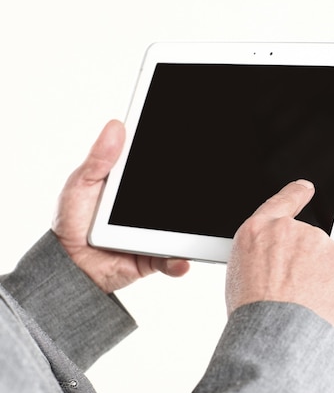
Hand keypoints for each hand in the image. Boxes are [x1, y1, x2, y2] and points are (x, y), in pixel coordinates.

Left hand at [52, 119, 189, 293]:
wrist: (68, 265)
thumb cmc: (72, 222)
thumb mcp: (81, 184)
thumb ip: (99, 159)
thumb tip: (117, 126)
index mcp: (134, 186)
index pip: (158, 167)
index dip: (176, 155)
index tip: (189, 143)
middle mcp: (149, 209)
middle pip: (179, 199)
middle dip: (193, 196)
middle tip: (207, 186)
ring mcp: (154, 234)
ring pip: (180, 229)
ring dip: (191, 230)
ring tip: (197, 228)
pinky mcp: (154, 259)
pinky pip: (172, 260)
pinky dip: (178, 261)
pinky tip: (180, 259)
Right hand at [226, 180, 333, 330]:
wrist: (277, 335)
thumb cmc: (254, 314)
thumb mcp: (239, 278)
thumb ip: (264, 258)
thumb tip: (284, 263)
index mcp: (258, 231)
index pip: (281, 203)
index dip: (295, 194)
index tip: (305, 188)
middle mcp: (290, 229)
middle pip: (308, 242)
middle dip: (308, 265)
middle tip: (296, 294)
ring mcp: (320, 241)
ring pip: (329, 260)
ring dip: (324, 278)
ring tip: (306, 305)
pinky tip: (323, 305)